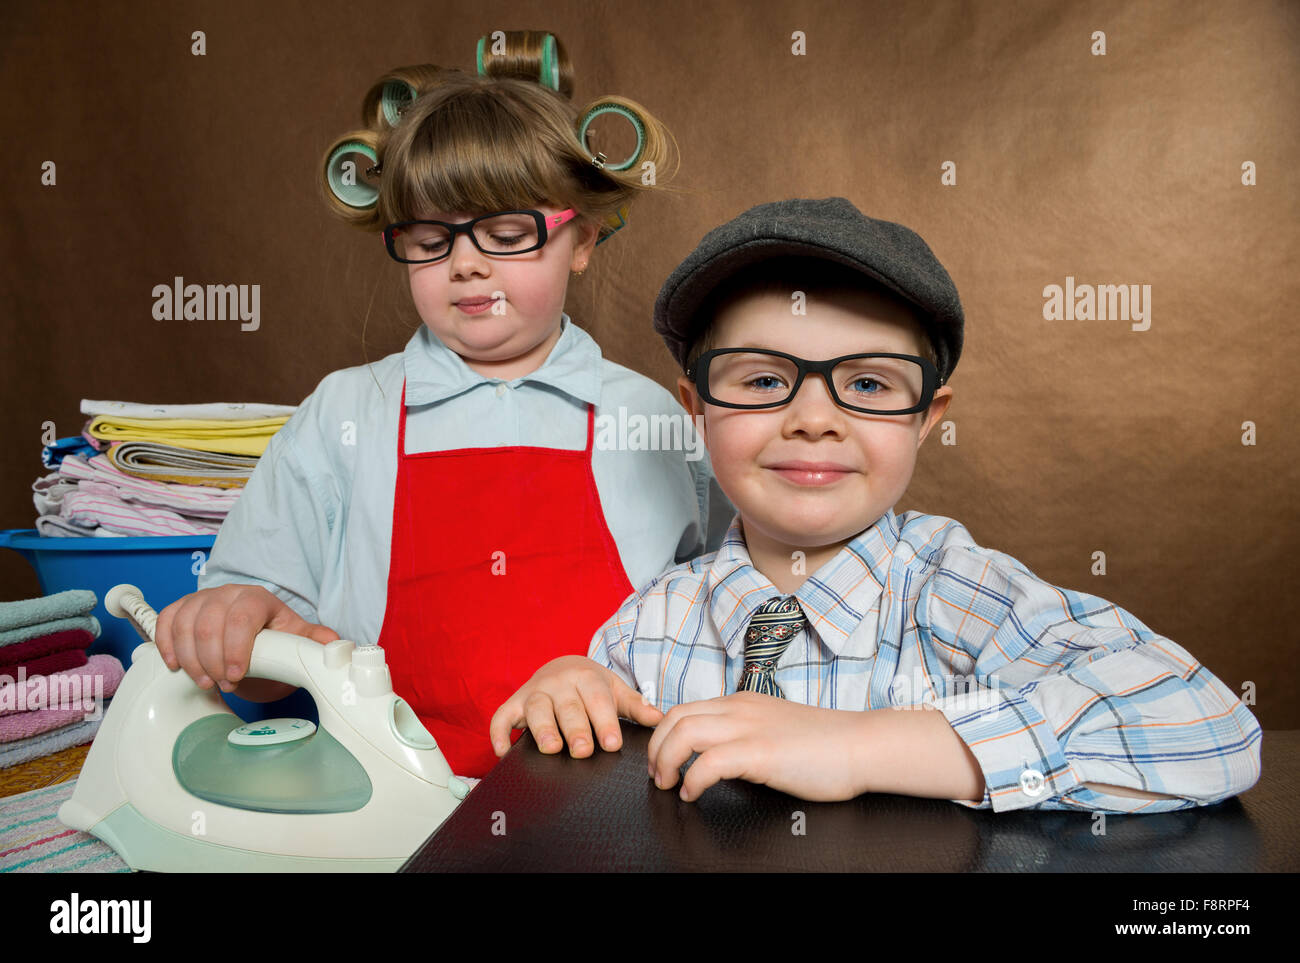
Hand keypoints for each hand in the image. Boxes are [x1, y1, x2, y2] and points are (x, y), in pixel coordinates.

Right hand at [154, 583, 339, 693]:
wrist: (254, 637)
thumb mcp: (295, 640)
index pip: (242, 618)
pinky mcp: (182, 608)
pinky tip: (176, 665)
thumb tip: (336, 647)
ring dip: (190, 660)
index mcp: (259, 598)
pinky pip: (166, 621)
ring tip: (204, 681)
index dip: (235, 649)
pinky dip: (166, 644)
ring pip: (184, 625)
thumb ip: (313, 642)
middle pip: (209, 625)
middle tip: (221, 685)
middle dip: (212, 662)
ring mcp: (203, 599)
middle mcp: (229, 593)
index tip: (234, 676)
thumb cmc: (274, 638)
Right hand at [489, 655, 663, 758]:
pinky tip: (504, 752)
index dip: (604, 722)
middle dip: (575, 729)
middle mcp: (559, 682)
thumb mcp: (616, 691)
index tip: (612, 744)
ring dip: (542, 728)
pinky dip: (499, 733)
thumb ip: (636, 706)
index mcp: (587, 678)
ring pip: (535, 709)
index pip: (597, 700)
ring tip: (551, 748)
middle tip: (583, 750)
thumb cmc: (593, 686)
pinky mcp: (514, 703)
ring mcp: (535, 692)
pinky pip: (501, 717)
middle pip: (567, 706)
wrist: (564, 666)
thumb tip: (658, 719)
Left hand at [646, 691, 870, 801]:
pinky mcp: (760, 752)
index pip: (684, 708)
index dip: (663, 735)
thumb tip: (719, 754)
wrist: (862, 745)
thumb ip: (745, 732)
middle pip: (675, 717)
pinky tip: (693, 794)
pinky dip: (691, 780)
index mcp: (741, 702)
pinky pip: (708, 763)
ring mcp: (749, 728)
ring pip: (684, 733)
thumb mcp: (773, 727)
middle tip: (658, 775)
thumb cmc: (826, 743)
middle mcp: (739, 709)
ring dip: (666, 761)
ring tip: (669, 784)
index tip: (662, 758)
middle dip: (656, 748)